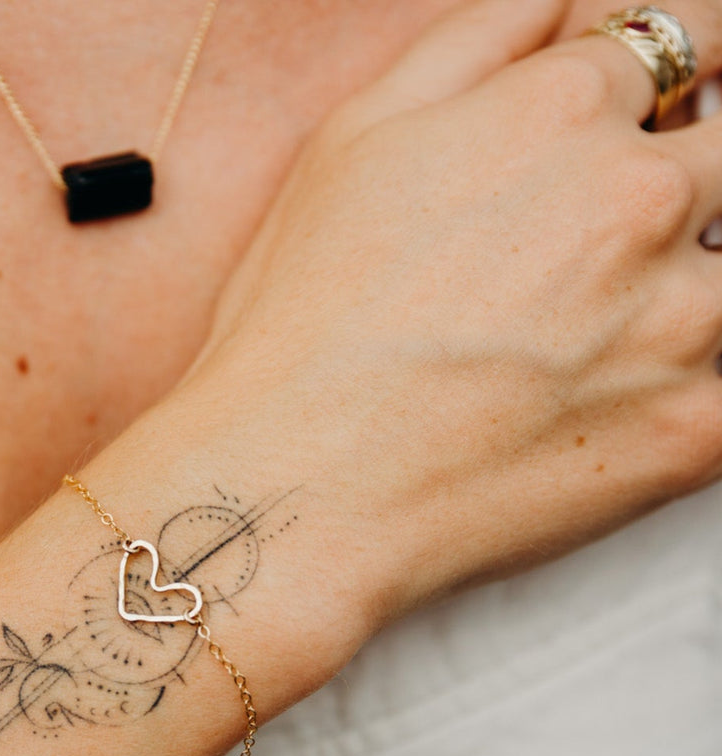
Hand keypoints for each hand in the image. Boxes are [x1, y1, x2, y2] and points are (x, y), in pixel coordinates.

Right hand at [167, 0, 721, 671]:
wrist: (295, 487)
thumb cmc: (299, 328)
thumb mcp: (353, 139)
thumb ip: (479, 40)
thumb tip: (564, 7)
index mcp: (560, 113)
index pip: (686, 39)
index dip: (681, 68)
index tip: (674, 102)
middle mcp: (638, 201)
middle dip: (692, 172)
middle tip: (609, 241)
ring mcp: (680, 319)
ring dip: (684, 286)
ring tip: (587, 336)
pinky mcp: (694, 429)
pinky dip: (686, 378)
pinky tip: (609, 395)